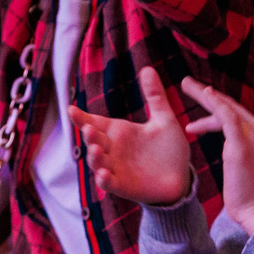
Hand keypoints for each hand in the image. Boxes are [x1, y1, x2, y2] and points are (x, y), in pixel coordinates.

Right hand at [69, 67, 192, 204]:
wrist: (181, 177)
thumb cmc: (169, 149)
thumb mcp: (164, 120)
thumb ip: (155, 96)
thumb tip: (148, 68)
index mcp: (119, 132)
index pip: (95, 122)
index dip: (81, 117)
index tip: (71, 109)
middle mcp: (113, 149)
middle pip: (94, 140)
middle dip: (89, 135)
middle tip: (89, 129)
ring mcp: (116, 168)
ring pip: (97, 162)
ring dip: (93, 157)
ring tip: (95, 149)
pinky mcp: (123, 186)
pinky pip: (109, 183)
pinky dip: (104, 180)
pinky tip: (104, 175)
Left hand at [181, 79, 253, 233]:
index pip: (240, 113)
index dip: (220, 105)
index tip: (204, 99)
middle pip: (232, 105)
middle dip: (208, 94)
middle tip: (187, 83)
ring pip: (226, 107)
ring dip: (204, 94)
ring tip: (185, 85)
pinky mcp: (242, 144)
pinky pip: (227, 116)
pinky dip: (215, 103)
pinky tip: (204, 94)